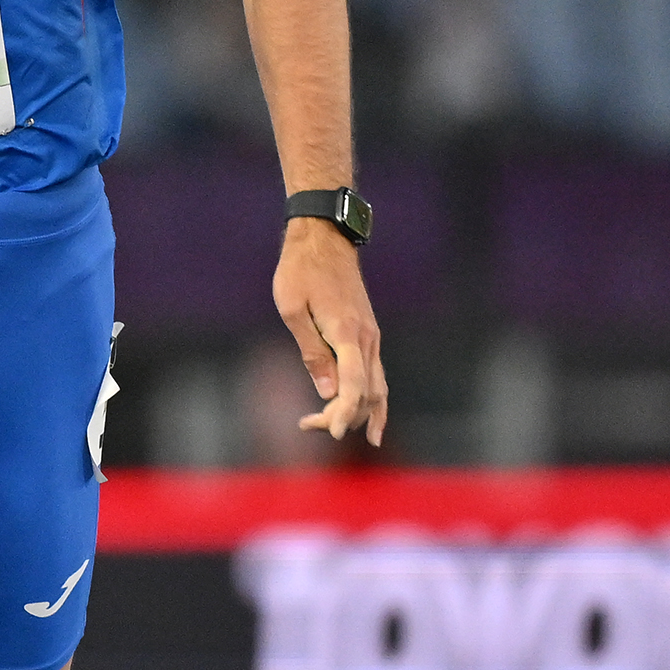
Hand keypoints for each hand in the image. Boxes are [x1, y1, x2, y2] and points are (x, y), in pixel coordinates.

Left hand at [272, 219, 387, 447]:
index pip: (353, 383)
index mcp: (346, 332)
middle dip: (344, 415)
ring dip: (360, 411)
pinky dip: (372, 397)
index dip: (345, 411)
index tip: (332, 432)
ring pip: (377, 385)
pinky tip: (368, 416)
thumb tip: (328, 392)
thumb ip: (311, 353)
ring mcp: (371, 335)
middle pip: (367, 391)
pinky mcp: (368, 333)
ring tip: (341, 432)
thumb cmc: (299, 271)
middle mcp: (366, 337)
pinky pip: (375, 373)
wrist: (323, 237)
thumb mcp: (292, 310)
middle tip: (309, 425)